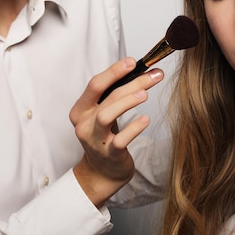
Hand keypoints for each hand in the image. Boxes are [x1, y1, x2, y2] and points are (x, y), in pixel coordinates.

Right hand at [69, 57, 163, 206]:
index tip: (133, 62)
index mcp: (81, 109)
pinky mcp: (108, 154)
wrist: (102, 172)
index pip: (96, 85)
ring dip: (127, 102)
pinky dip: (133, 128)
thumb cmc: (106, 136)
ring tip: (145, 94)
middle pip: (106, 97)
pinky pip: (120, 140)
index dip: (114, 71)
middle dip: (132, 83)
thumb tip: (144, 72)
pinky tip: (145, 120)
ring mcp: (94, 140)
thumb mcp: (104, 113)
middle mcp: (84, 123)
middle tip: (153, 76)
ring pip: (107, 116)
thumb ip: (117, 94)